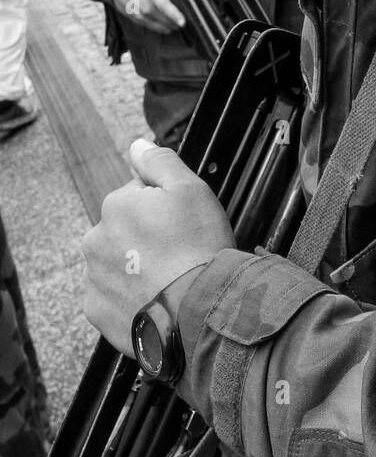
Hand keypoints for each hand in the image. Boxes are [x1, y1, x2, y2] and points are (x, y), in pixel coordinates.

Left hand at [83, 140, 235, 355]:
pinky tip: (155, 302)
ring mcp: (94, 278)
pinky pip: (113, 298)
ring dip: (136, 270)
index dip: (164, 211)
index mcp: (116, 205)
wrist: (200, 310)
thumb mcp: (191, 189)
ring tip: (169, 283)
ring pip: (116, 265)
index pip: (137, 199)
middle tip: (178, 256)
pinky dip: (130, 299)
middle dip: (145, 241)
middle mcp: (95, 239)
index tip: (183, 228)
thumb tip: (137, 145)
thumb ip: (159, 162)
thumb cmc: (199, 246)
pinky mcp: (98, 312)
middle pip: (123, 233)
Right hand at [110, 0, 185, 34]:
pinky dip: (157, 28)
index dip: (174, 15)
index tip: (183, 23)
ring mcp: (137, 12)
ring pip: (154, 24)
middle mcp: (143, 4)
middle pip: (161, 18)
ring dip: (166, 27)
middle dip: (173, 22)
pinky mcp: (133, 17)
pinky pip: (147, 26)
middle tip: (182, 23)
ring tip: (174, 26)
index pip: (164, 5)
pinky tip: (164, 28)